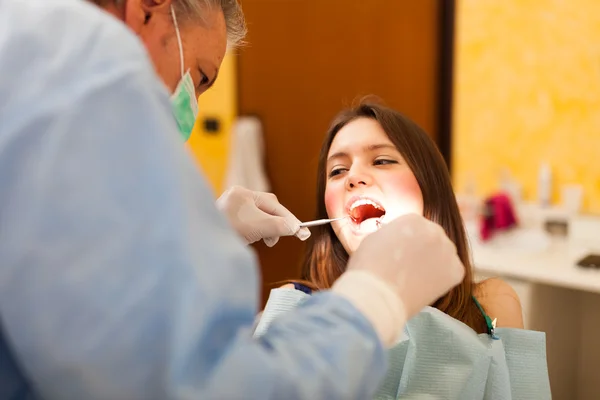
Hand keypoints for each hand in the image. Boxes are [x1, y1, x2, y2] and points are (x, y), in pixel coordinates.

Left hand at [216, 186, 310, 246]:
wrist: (201, 243)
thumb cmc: (227, 231)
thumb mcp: (258, 227)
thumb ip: (279, 225)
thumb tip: (296, 228)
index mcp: (242, 193)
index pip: (273, 204)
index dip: (288, 219)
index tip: (302, 232)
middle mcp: (235, 197)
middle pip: (266, 209)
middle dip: (274, 225)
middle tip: (274, 241)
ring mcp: (229, 209)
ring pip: (258, 218)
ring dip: (264, 230)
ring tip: (261, 241)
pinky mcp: (226, 221)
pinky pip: (248, 225)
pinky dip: (253, 233)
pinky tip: (248, 240)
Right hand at [344, 213, 464, 319]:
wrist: (377, 295)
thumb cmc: (368, 268)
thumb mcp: (375, 238)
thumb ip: (392, 234)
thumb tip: (397, 240)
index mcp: (413, 219)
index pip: (416, 227)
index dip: (408, 242)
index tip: (401, 254)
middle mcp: (434, 230)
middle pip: (432, 238)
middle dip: (423, 250)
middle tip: (410, 268)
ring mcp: (448, 250)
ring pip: (444, 254)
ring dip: (434, 263)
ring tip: (416, 280)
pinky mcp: (456, 271)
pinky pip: (453, 272)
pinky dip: (443, 279)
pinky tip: (426, 286)